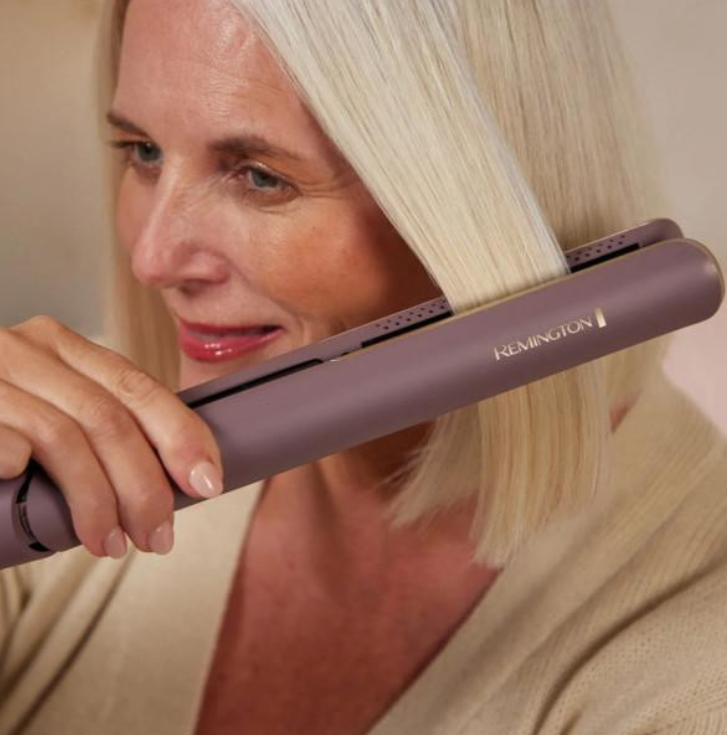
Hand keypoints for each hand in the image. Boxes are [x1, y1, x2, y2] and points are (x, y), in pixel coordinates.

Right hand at [0, 316, 224, 557]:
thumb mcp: (49, 406)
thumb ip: (94, 422)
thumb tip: (169, 474)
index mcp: (59, 345)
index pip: (138, 386)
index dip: (181, 435)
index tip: (207, 482)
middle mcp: (24, 348)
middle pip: (111, 418)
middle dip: (145, 484)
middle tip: (159, 535)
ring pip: (68, 439)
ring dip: (99, 502)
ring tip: (112, 544)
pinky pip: (11, 450)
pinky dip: (35, 485)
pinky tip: (41, 514)